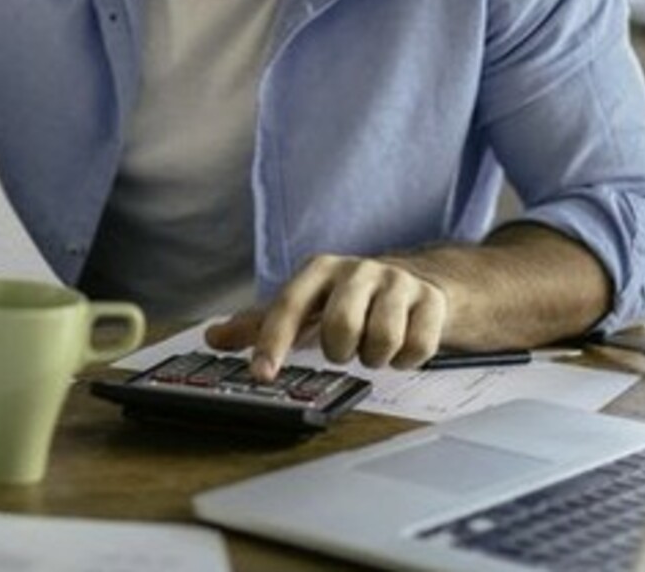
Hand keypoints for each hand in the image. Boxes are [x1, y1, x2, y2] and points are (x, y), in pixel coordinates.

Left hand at [205, 254, 449, 379]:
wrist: (418, 284)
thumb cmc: (349, 300)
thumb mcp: (305, 308)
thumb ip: (259, 325)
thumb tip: (213, 337)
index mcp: (320, 270)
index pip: (289, 306)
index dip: (272, 342)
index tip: (261, 375)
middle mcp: (358, 269)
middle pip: (341, 328)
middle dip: (340, 351)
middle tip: (344, 349)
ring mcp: (398, 282)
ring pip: (382, 341)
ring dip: (374, 357)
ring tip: (372, 347)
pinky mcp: (432, 299)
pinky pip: (416, 348)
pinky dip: (406, 360)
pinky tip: (401, 347)